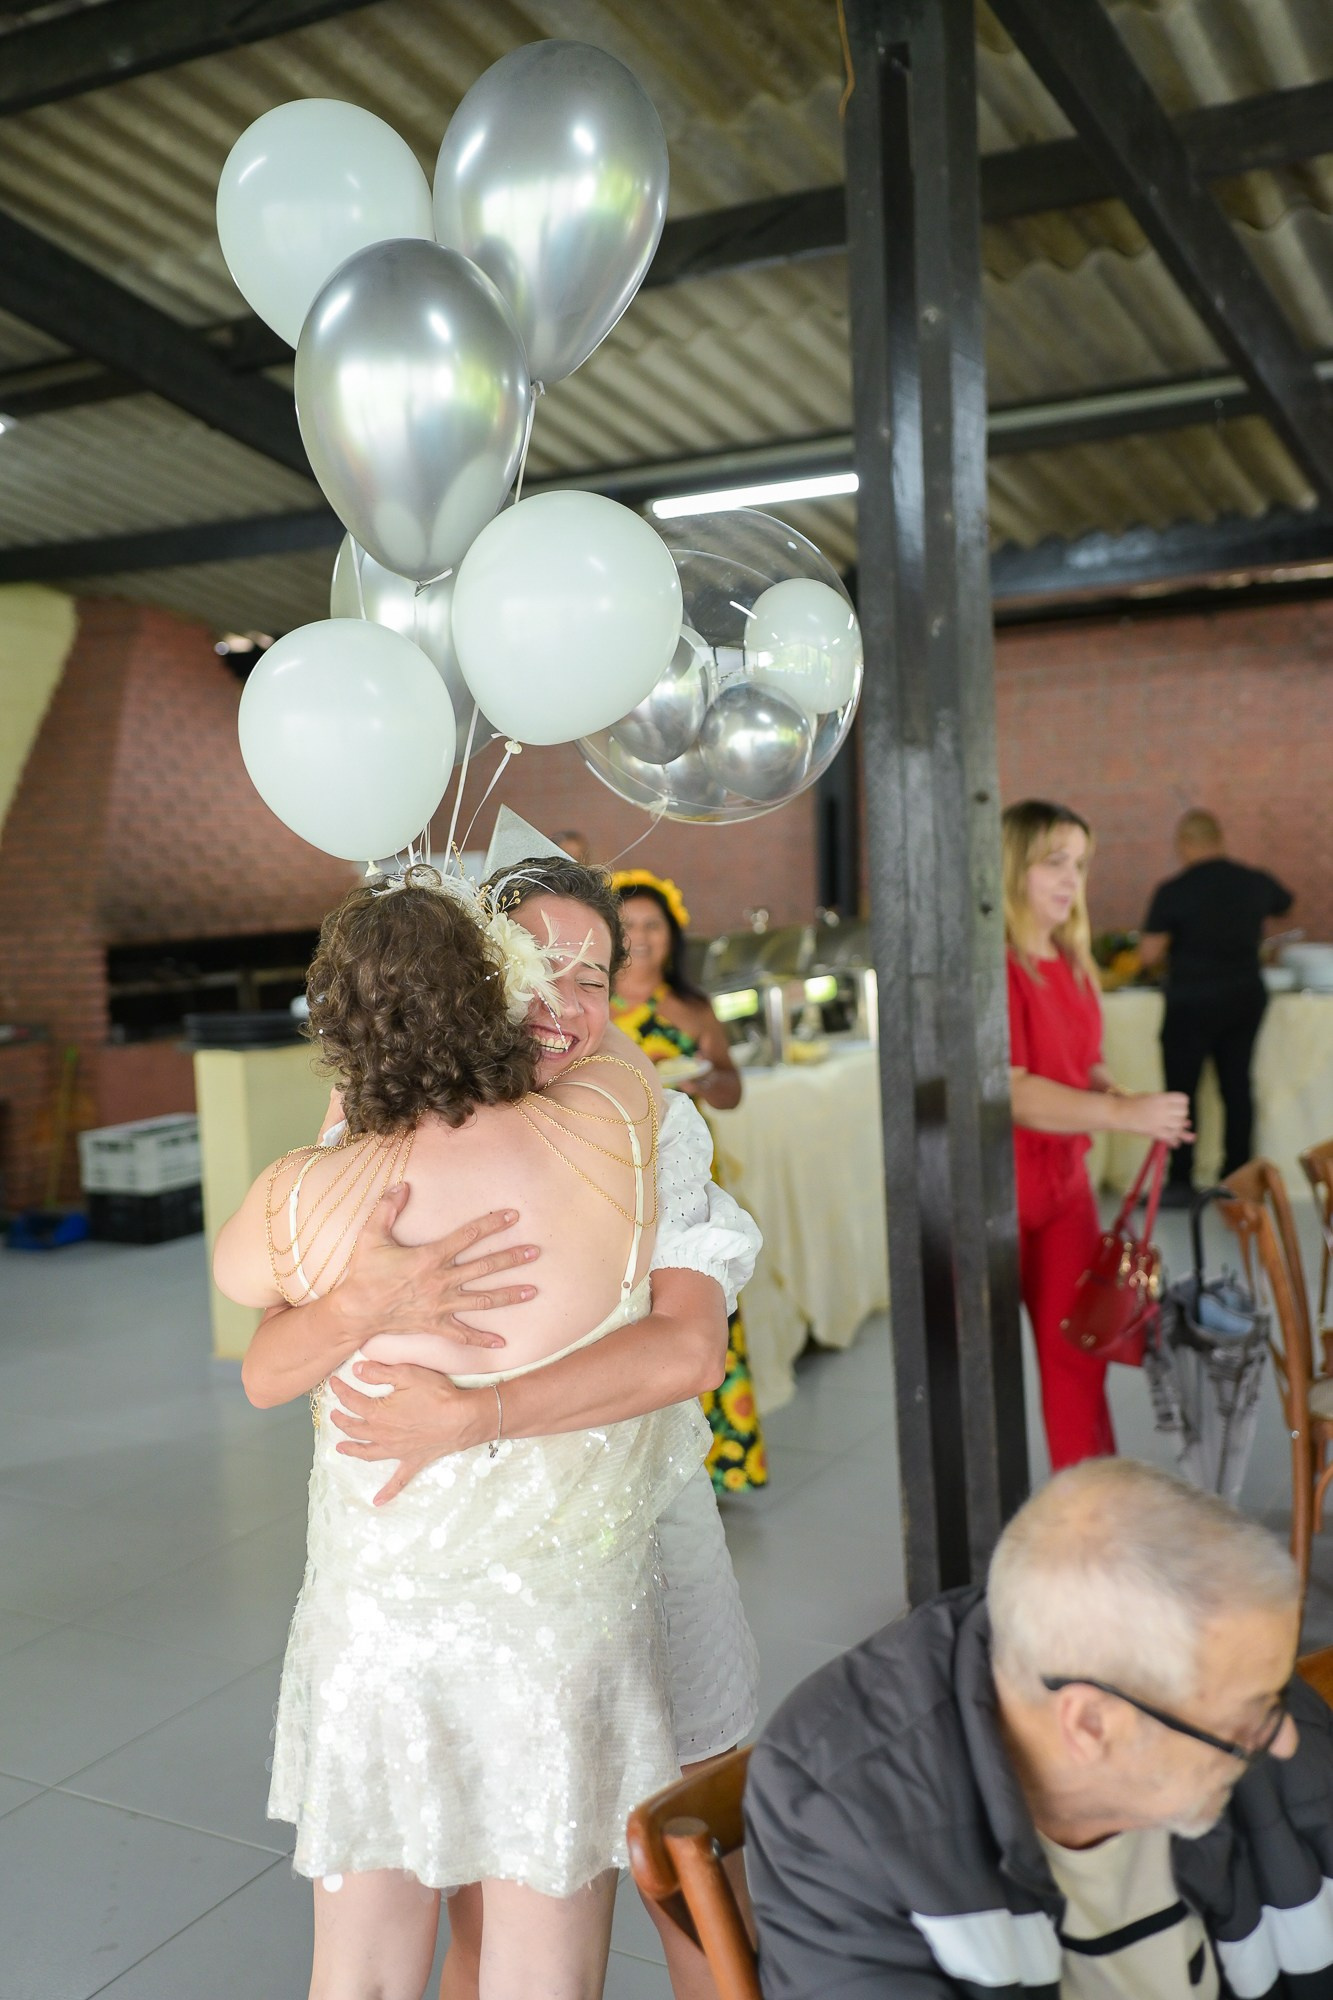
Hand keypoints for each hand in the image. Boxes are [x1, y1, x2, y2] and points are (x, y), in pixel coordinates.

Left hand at [328, 1361, 491, 1503]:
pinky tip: (377, 1501)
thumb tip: (357, 1369)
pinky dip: (387, 1492)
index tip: (333, 1382)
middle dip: (341, 1420)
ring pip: (367, 1453)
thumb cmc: (436, 1394)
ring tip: (340, 1448)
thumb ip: (379, 1372)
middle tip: (334, 1415)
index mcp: (378, 1413)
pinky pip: (397, 1481)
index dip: (340, 1391)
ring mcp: (396, 1451)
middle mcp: (382, 1435)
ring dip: (352, 1450)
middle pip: (355, 1428)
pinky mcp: (412, 1461)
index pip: (352, 1401)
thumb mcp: (406, 1374)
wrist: (461, 1419)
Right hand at [334, 1187, 538, 1350]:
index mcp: (430, 1257)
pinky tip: (503, 1341)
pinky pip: (462, 1334)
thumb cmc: (364, 1272)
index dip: (492, 1224)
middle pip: (484, 1267)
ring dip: (508, 1295)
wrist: (356, 1311)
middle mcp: (441, 1280)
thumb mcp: (371, 1235)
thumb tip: (402, 1185)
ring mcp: (440, 1305)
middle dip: (511, 1259)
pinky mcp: (435, 1324)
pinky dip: (482, 1339)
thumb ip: (388, 1208)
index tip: (513, 1216)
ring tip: (533, 1291)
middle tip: (535, 1252)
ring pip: (482, 1300)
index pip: (468, 1236)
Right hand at [1121, 1091, 1192, 1146]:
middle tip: (1173, 1118)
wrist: (1119, 1112)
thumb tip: (1188, 1124)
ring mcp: (1159, 1120)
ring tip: (1171, 1127)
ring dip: (1178, 1128)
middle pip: (1183, 1112)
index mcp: (1161, 1097)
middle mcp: (1162, 1108)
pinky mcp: (1155, 1131)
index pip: (1183, 1099)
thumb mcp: (1151, 1098)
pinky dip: (1175, 1140)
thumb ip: (1168, 1107)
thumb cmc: (1134, 1104)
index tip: (1176, 1107)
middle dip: (1181, 1116)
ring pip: (1179, 1125)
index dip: (1183, 1104)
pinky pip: (1172, 1136)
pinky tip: (1175, 1142)